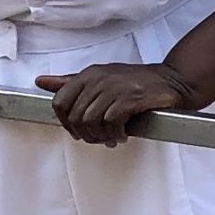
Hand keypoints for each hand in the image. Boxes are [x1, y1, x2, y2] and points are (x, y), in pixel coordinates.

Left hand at [34, 62, 198, 146]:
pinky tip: (123, 135)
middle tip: (100, 139)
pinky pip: (112, 122)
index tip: (79, 132)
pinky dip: (116, 134)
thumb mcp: (100, 79)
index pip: (60, 103)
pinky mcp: (131, 97)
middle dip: (86, 135)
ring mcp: (114, 87)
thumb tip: (41, 82)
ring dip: (101, 137)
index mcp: (88, 75)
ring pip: (91, 121)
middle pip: (75, 116)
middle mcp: (98, 79)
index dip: (67, 124)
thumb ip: (70, 82)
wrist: (173, 80)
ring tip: (113, 139)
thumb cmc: (137, 83)